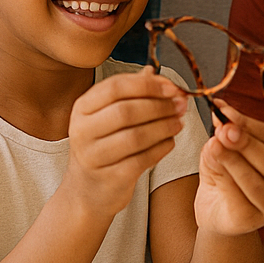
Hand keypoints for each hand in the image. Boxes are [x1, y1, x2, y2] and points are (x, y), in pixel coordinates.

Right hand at [62, 66, 185, 219]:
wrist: (87, 190)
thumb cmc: (103, 145)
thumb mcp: (108, 115)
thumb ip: (131, 93)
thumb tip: (155, 72)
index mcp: (82, 107)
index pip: (116, 87)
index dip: (148, 85)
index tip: (173, 87)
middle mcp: (82, 130)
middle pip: (126, 111)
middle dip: (160, 106)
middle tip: (181, 105)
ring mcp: (93, 156)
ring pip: (136, 136)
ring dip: (164, 127)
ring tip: (178, 123)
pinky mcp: (108, 178)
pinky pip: (142, 160)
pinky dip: (161, 149)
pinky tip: (170, 142)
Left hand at [194, 101, 263, 236]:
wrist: (216, 210)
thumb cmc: (228, 176)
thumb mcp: (228, 149)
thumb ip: (227, 135)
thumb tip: (222, 119)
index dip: (253, 126)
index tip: (229, 113)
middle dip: (246, 143)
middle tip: (224, 130)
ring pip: (256, 182)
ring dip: (234, 161)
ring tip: (215, 145)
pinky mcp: (254, 221)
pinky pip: (240, 198)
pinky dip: (226, 180)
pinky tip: (214, 168)